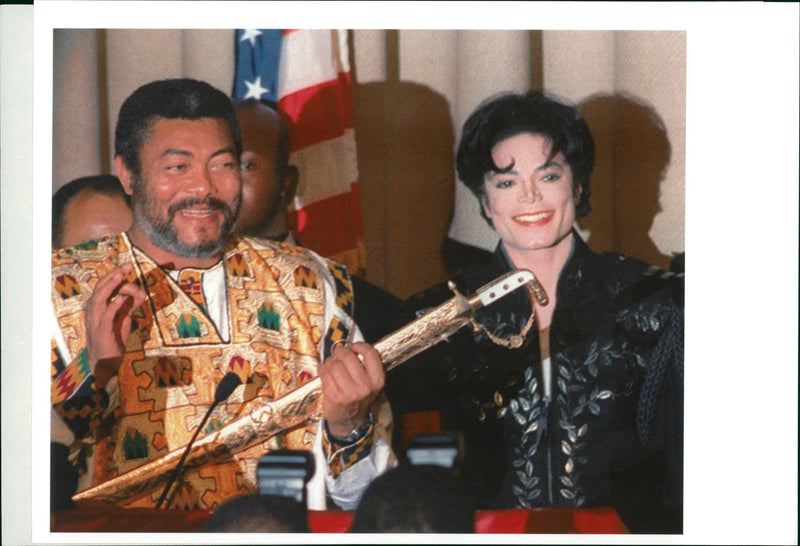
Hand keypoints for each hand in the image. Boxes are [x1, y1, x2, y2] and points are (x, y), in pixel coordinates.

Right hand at [84, 263, 146, 386]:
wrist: (105, 360)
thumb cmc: (113, 338)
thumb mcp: (123, 318)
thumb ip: (129, 305)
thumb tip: (140, 294)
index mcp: (96, 306)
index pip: (103, 285)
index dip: (115, 274)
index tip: (128, 266)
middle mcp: (93, 310)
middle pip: (100, 287)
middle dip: (114, 275)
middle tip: (127, 266)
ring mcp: (95, 320)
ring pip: (99, 298)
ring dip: (111, 286)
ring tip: (121, 276)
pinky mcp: (101, 330)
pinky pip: (105, 315)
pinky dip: (113, 305)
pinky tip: (121, 298)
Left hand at [319, 342, 383, 437]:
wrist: (349, 421)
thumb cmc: (358, 397)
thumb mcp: (370, 383)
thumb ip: (365, 365)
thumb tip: (351, 347)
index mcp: (377, 380)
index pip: (370, 354)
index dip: (359, 346)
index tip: (353, 347)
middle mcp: (366, 387)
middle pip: (348, 356)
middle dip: (340, 352)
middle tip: (338, 354)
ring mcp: (350, 392)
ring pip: (334, 364)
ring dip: (330, 361)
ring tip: (331, 365)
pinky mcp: (335, 396)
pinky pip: (325, 373)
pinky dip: (322, 369)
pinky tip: (325, 372)